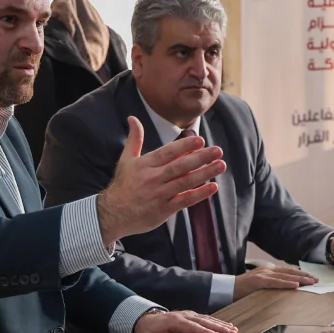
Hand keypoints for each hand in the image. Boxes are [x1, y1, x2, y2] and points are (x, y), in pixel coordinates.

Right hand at [96, 117, 226, 246]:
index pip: (168, 152)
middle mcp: (153, 178)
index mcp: (146, 164)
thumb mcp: (126, 160)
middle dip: (200, 157)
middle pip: (180, 166)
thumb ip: (134, 139)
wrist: (112, 214)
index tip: (200, 140)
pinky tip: (213, 187)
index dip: (184, 146)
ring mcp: (159, 194)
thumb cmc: (123, 185)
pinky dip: (199, 194)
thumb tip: (133, 118)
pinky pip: (184, 200)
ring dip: (205, 173)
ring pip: (185, 182)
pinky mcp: (164, 210)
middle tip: (218, 151)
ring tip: (221, 165)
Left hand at [133, 310, 237, 332]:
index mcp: (173, 322)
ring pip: (207, 319)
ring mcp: (188, 315)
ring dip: (221, 324)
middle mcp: (183, 316)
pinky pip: (206, 319)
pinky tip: (227, 326)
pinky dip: (218, 322)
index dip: (204, 331)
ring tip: (234, 330)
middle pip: (204, 321)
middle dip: (219, 327)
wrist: (145, 320)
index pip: (192, 327)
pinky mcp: (192, 316)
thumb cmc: (148, 332)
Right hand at [233, 264, 316, 300]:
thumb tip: (287, 287)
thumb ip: (272, 283)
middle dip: (304, 276)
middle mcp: (268, 270)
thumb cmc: (244, 290)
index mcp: (269, 270)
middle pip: (290, 272)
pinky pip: (275, 283)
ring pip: (285, 276)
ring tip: (311, 282)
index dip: (301, 273)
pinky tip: (295, 286)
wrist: (227, 288)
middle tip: (317, 280)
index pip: (288, 271)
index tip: (312, 277)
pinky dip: (286, 284)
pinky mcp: (258, 281)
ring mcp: (263, 274)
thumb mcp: (261, 284)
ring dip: (300, 279)